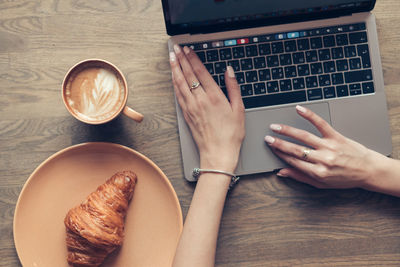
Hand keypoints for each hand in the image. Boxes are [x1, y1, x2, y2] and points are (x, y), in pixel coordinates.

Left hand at [169, 45, 244, 172]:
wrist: (218, 154)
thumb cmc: (230, 134)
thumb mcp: (239, 109)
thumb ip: (233, 88)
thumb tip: (229, 71)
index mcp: (214, 97)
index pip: (200, 72)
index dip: (193, 58)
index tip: (188, 49)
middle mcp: (200, 100)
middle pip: (188, 75)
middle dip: (181, 59)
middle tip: (176, 49)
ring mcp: (191, 107)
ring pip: (180, 83)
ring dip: (175, 69)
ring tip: (171, 58)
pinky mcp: (186, 115)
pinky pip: (178, 95)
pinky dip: (175, 84)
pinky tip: (173, 78)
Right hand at [265, 105, 388, 189]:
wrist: (369, 171)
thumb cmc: (346, 178)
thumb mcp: (321, 184)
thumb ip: (300, 177)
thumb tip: (282, 172)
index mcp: (317, 173)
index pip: (293, 162)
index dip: (280, 154)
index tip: (271, 149)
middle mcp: (322, 160)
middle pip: (295, 150)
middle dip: (278, 143)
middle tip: (267, 138)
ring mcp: (329, 147)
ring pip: (303, 137)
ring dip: (287, 131)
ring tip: (275, 127)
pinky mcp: (336, 137)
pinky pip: (321, 124)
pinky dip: (309, 115)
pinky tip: (299, 110)